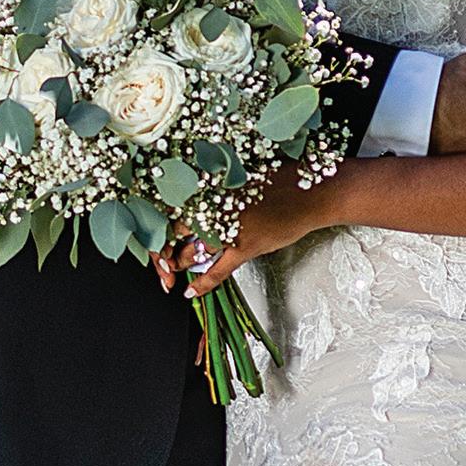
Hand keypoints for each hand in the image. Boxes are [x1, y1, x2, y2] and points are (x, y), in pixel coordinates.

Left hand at [168, 169, 344, 298]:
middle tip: (158, 254)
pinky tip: (190, 291)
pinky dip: (201, 284)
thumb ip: (216, 185)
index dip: (158, 222)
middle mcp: (214, 206)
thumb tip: (197, 190)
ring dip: (177, 264)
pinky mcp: (244, 247)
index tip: (153, 228)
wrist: (312, 192)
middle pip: (175, 231)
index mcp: (210, 185)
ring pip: (190, 252)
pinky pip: (215, 271)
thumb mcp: (240, 174)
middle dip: (163, 246)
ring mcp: (227, 229)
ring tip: (171, 270)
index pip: (171, 205)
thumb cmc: (281, 179)